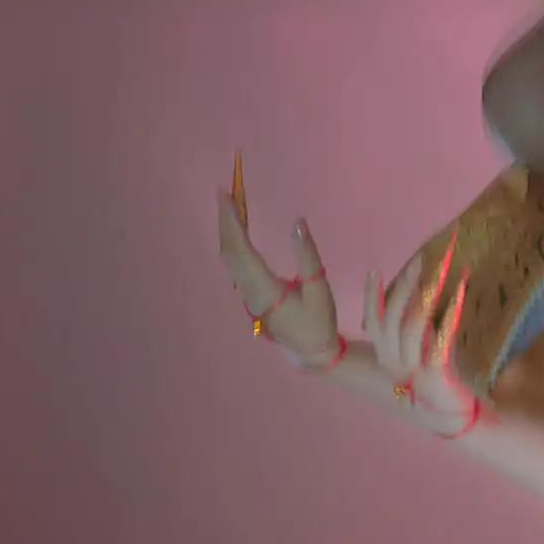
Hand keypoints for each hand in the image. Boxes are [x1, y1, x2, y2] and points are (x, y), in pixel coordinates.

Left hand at [217, 164, 343, 370]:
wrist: (312, 351)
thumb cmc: (318, 320)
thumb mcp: (319, 288)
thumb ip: (307, 255)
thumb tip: (297, 222)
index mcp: (263, 288)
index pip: (241, 249)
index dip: (232, 221)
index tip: (226, 197)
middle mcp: (249, 290)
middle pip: (229, 251)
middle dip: (225, 220)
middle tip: (223, 192)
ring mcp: (248, 294)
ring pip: (230, 258)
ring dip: (228, 229)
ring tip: (229, 204)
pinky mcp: (252, 293)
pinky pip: (236, 262)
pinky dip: (234, 240)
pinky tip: (239, 228)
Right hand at [361, 240, 480, 437]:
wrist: (454, 414)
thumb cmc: (439, 377)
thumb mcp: (421, 348)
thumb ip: (415, 325)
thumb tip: (422, 288)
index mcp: (387, 357)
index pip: (372, 323)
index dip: (371, 296)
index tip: (374, 270)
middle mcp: (393, 364)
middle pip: (391, 320)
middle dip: (403, 287)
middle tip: (419, 261)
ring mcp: (413, 371)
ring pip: (411, 327)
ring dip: (425, 295)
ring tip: (440, 272)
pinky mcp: (435, 375)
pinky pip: (439, 340)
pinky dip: (449, 314)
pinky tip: (460, 294)